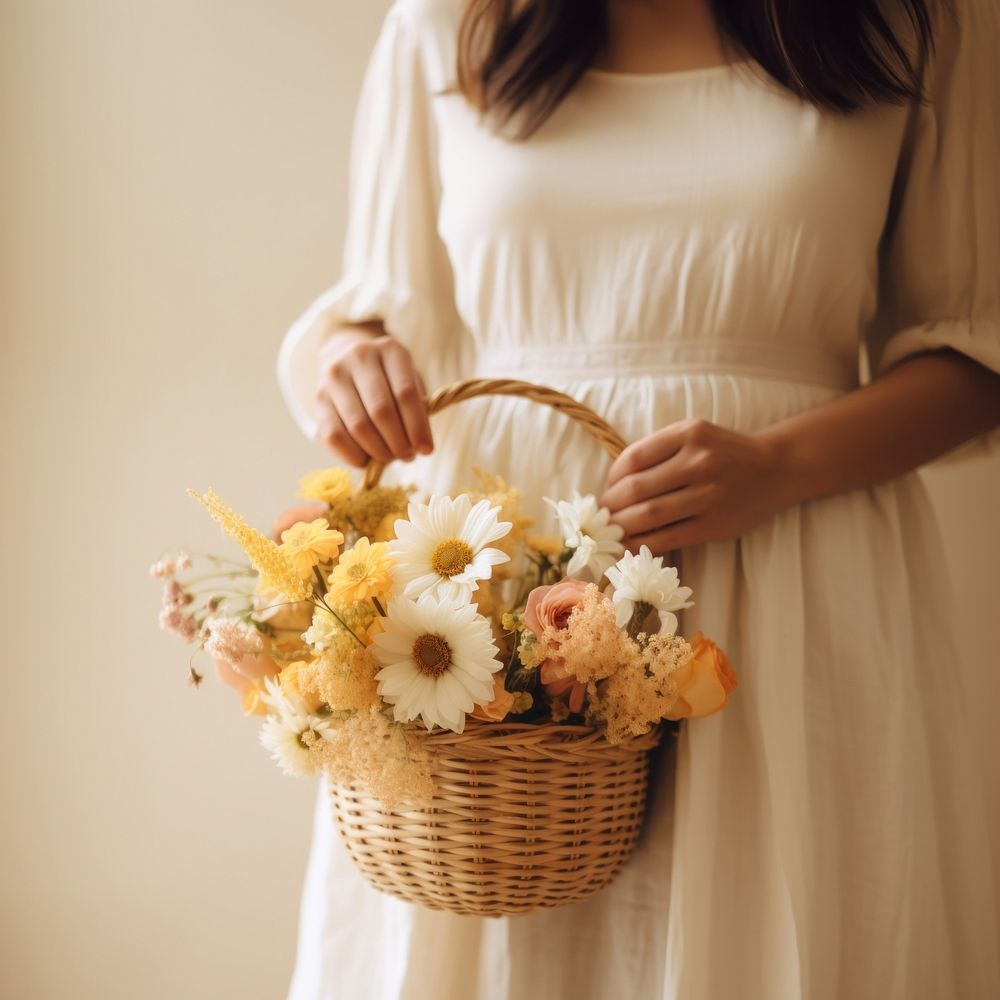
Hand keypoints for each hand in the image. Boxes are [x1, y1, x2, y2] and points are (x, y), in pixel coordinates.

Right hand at [315, 323, 433, 466]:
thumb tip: (418, 448)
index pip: (406, 394)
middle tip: (407, 456)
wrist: (346, 355)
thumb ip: (417, 408)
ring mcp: (334, 376)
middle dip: (398, 443)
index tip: (426, 450)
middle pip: (381, 411)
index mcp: (390, 350)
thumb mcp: (409, 380)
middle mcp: (359, 357)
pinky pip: (333, 436)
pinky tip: (366, 460)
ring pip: (358, 426)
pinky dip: (353, 455)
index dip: (418, 427)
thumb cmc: (388, 377)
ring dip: (378, 451)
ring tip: (389, 457)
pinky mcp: (318, 398)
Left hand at [599, 418, 789, 553]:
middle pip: (636, 489)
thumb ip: (658, 450)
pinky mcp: (715, 524)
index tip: (608, 489)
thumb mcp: (694, 434)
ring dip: (622, 526)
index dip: (612, 478)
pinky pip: (668, 537)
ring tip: (613, 530)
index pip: (633, 458)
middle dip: (611, 506)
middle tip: (604, 515)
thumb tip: (613, 484)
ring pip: (648, 515)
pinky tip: (631, 544)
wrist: (776, 468)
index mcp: (689, 434)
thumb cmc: (725, 452)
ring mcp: (709, 495)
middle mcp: (699, 461)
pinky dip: (642, 543)